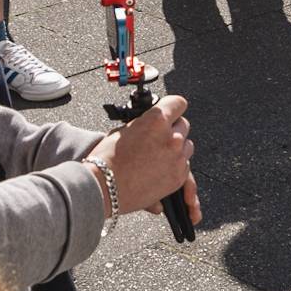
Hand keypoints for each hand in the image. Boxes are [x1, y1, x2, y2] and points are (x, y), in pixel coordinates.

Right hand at [89, 94, 199, 218]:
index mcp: (157, 120)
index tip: (169, 111)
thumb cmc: (107, 160)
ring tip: (155, 155)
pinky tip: (158, 169)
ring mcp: (178, 158)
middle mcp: (172, 137)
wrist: (103, 187)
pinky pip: (185, 166)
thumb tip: (151, 123)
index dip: (172, 107)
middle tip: (157, 136)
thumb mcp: (123, 129)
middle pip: (184, 125)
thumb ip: (144, 124)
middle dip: (172, 128)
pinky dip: (175, 166)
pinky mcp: (179, 177)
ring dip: (176, 148)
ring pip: (187, 146)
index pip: (178, 103)